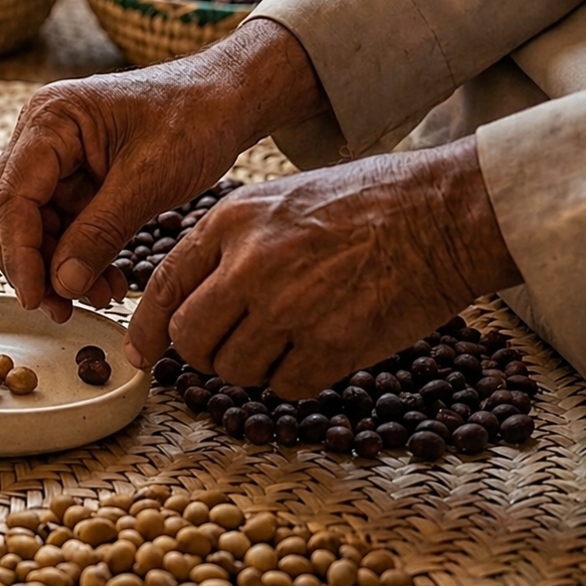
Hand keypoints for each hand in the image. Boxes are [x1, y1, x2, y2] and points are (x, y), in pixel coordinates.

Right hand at [0, 19, 330, 321]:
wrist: (229, 99)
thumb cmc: (195, 117)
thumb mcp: (148, 179)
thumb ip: (100, 232)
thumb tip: (63, 284)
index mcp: (50, 120)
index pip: (12, 196)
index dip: (20, 252)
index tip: (35, 296)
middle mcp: (42, 136)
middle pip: (13, 212)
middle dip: (34, 265)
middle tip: (59, 308)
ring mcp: (57, 157)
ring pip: (37, 225)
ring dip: (60, 267)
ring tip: (97, 297)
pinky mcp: (77, 177)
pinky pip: (66, 225)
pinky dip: (81, 257)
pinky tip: (107, 281)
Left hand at [126, 136, 523, 397]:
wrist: (444, 213)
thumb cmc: (367, 203)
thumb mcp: (280, 199)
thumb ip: (231, 245)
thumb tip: (191, 296)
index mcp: (232, 222)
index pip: (164, 286)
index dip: (146, 329)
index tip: (141, 354)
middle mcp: (251, 265)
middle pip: (191, 339)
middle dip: (203, 355)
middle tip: (230, 351)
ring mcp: (289, 307)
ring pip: (235, 370)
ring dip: (254, 369)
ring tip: (288, 342)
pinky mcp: (330, 344)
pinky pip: (286, 386)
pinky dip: (296, 380)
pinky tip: (319, 353)